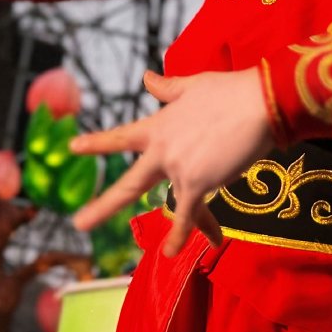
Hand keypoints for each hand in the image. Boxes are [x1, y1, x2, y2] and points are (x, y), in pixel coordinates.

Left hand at [68, 69, 273, 256]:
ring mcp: (178, 168)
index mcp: (159, 126)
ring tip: (168, 253)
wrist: (258, 103)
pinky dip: (184, 234)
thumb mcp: (193, 85)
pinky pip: (189, 215)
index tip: (73, 147)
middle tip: (78, 224)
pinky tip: (175, 253)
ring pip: (170, 205)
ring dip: (174, 233)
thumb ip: (168, 87)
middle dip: (103, 206)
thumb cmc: (231, 90)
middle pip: (130, 184)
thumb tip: (147, 78)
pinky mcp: (197, 182)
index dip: (97, 143)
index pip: (123, 137)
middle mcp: (163, 150)